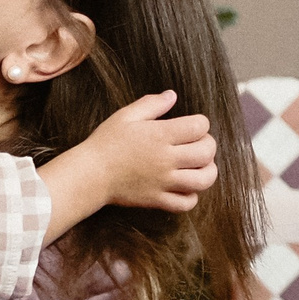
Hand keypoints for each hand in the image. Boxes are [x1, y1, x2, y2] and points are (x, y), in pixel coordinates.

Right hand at [81, 90, 217, 213]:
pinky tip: (185, 187)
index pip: (199, 127)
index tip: (192, 126)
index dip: (201, 123)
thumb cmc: (106, 143)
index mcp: (160, 135)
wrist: (90, 174)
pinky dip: (192, 197)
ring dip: (207, 172)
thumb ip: (152, 104)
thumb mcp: (126, 116)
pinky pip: (186, 203)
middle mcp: (166, 159)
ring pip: (203, 180)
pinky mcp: (158, 200)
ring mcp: (163, 182)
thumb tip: (172, 95)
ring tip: (199, 167)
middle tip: (198, 144)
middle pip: (206, 153)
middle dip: (208, 146)